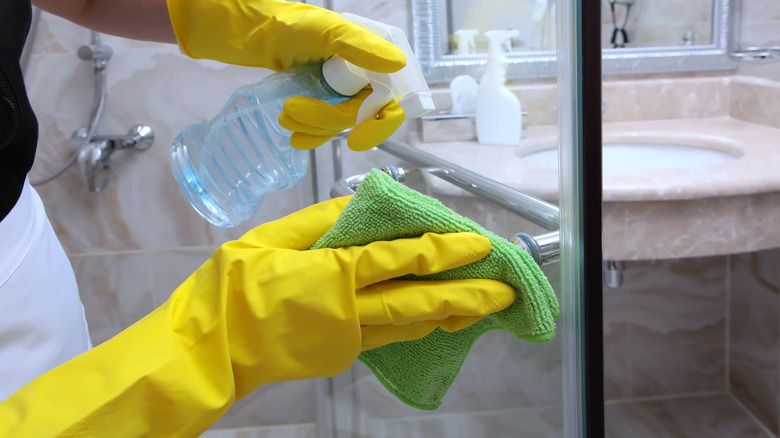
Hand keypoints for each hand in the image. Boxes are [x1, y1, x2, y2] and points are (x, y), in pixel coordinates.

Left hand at [167, 0, 408, 151]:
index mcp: (376, 62)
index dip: (380, 125)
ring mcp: (346, 93)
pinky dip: (312, 136)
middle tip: (293, 109)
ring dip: (313, 126)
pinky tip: (295, 137)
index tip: (355, 139)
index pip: (392, 102)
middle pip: (359, 117)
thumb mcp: (331, 32)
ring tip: (284, 114)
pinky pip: (327, 130)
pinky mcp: (326, 104)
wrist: (261, 33)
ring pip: (340, 126)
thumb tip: (397, 64)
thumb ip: (364, 48)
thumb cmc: (295, 25)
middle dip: (326, 119)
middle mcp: (365, 79)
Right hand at [221, 196, 515, 383]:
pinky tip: (439, 318)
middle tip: (506, 289)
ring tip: (486, 305)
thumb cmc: (232, 290)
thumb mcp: (270, 239)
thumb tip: (363, 207)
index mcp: (331, 276)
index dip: (445, 251)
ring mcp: (348, 339)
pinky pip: (392, 338)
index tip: (478, 243)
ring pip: (412, 325)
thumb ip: (321, 221)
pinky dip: (420, 326)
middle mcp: (349, 312)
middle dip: (468, 293)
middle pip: (421, 301)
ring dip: (452, 312)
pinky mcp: (343, 355)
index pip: (402, 259)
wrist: (210, 351)